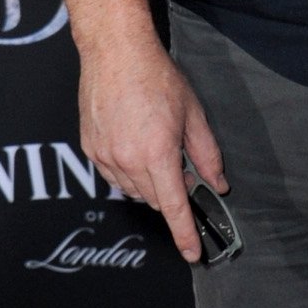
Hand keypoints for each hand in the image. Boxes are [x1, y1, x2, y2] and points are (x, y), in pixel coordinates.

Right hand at [77, 31, 226, 260]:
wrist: (116, 53)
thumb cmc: (157, 78)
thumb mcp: (193, 114)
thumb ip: (207, 154)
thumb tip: (217, 184)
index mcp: (157, 153)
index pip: (173, 206)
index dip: (184, 233)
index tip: (192, 254)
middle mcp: (128, 160)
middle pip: (153, 199)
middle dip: (170, 192)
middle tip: (181, 166)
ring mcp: (105, 155)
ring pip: (132, 190)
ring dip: (148, 182)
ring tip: (156, 147)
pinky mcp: (90, 148)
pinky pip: (112, 175)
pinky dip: (127, 171)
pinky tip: (134, 145)